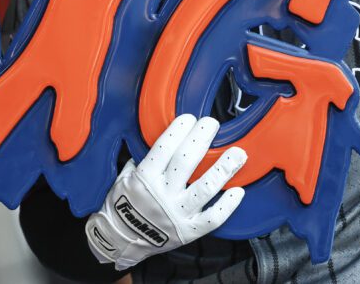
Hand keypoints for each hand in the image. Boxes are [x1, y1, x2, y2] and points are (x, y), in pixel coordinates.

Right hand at [85, 114, 246, 270]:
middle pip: (186, 161)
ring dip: (223, 169)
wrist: (121, 240)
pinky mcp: (189, 230)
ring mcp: (177, 213)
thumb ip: (141, 159)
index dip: (178, 131)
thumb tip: (160, 140)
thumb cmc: (121, 206)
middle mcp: (163, 194)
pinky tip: (238, 191)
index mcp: (145, 178)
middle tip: (212, 123)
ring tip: (238, 154)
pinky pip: (212, 218)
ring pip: (205, 188)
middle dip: (201, 138)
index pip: (164, 148)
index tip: (189, 118)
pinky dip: (227, 206)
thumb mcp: (123, 178)